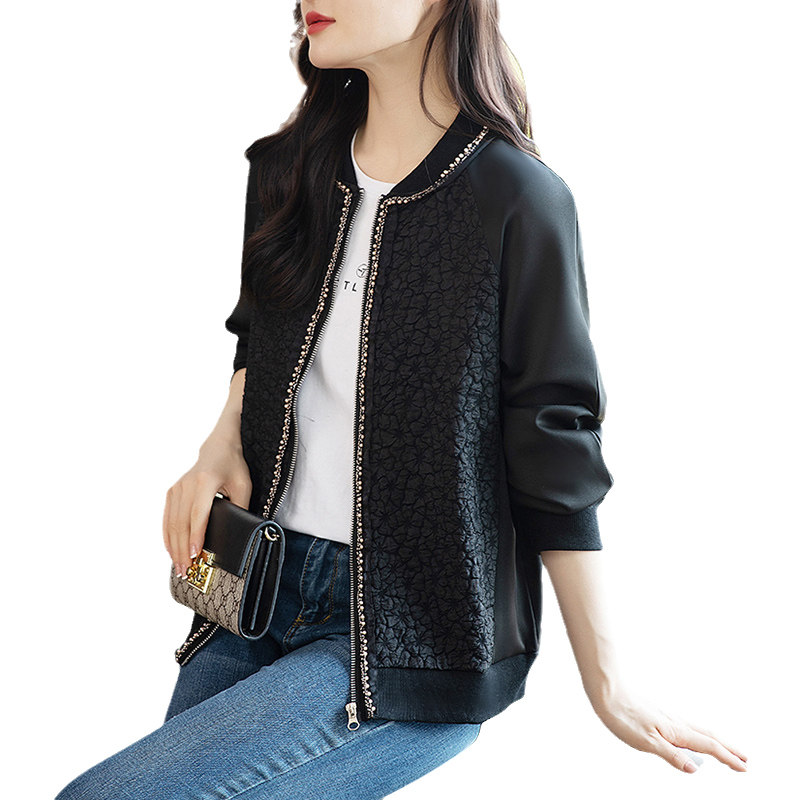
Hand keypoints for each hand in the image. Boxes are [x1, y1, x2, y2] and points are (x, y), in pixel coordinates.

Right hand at [163, 434, 251, 577]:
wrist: (218, 448)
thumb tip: (237, 534)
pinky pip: (167, 519)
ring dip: (174, 547)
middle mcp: (187, 484)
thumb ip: (241, 507)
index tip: (195, 555)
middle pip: (182, 523)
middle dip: (183, 549)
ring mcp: (177, 488)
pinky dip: (168, 537)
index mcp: (205, 481)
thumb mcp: (244, 485)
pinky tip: (172, 551)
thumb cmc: (233, 466)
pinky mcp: (172, 492)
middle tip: (187, 571)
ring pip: (172, 523)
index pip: (199, 513)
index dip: (196, 535)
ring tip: (179, 567)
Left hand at [594, 687, 747, 773]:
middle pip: (707, 736)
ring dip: (714, 741)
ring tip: (724, 750)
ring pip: (697, 730)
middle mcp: (675, 722)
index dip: (727, 758)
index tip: (744, 768)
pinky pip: (685, 727)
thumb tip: (695, 768)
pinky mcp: (657, 714)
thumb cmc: (622, 716)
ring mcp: (666, 717)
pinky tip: (691, 737)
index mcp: (675, 731)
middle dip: (727, 749)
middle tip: (745, 760)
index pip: (708, 746)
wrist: (606, 691)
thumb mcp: (646, 742)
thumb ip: (672, 755)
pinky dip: (697, 734)